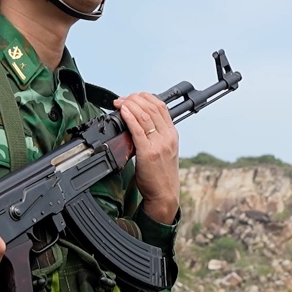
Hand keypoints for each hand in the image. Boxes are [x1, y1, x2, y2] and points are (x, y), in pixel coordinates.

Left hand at [114, 92, 179, 223]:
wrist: (164, 194)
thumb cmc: (160, 174)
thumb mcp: (163, 150)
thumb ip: (153, 135)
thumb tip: (135, 122)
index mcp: (172, 134)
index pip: (161, 106)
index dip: (145, 97)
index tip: (133, 97)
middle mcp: (167, 136)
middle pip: (152, 107)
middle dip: (135, 99)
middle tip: (122, 99)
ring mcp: (159, 144)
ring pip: (145, 115)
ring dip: (130, 105)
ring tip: (120, 103)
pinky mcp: (148, 153)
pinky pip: (138, 130)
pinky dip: (129, 117)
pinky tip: (123, 112)